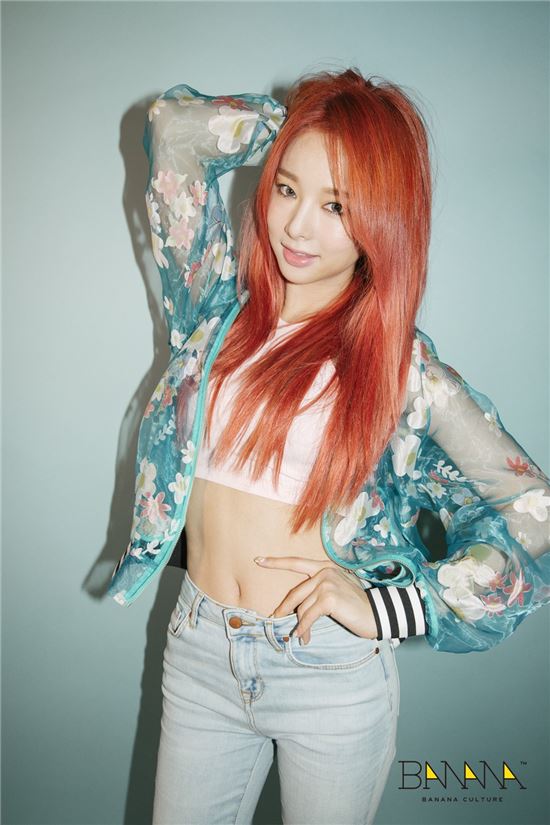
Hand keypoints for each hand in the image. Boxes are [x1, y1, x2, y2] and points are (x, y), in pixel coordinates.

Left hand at [254, 556, 377, 642]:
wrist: (378, 613)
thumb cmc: (356, 605)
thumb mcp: (337, 590)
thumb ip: (319, 589)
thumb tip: (296, 606)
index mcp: (326, 566)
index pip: (296, 562)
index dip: (276, 562)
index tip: (258, 560)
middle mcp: (325, 571)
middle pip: (295, 592)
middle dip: (284, 608)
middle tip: (275, 619)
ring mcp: (327, 583)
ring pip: (302, 607)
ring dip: (300, 625)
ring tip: (301, 636)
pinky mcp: (329, 598)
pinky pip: (309, 616)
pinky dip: (304, 628)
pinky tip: (304, 637)